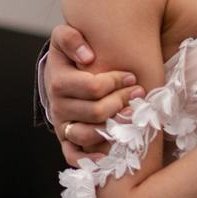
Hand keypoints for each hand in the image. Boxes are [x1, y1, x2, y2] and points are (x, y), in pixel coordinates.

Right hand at [44, 23, 144, 164]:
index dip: (115, 82)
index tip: (132, 77)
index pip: (92, 87)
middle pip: (95, 112)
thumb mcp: (65, 38)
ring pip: (86, 135)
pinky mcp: (66, 140)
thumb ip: (71, 38)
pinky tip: (107, 155)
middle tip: (138, 94)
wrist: (63, 72)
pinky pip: (73, 156)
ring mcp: (62, 124)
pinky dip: (89, 159)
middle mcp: (57, 106)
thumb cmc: (72, 55)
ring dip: (113, 127)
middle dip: (121, 102)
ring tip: (131, 115)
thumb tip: (87, 57)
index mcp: (57, 81)